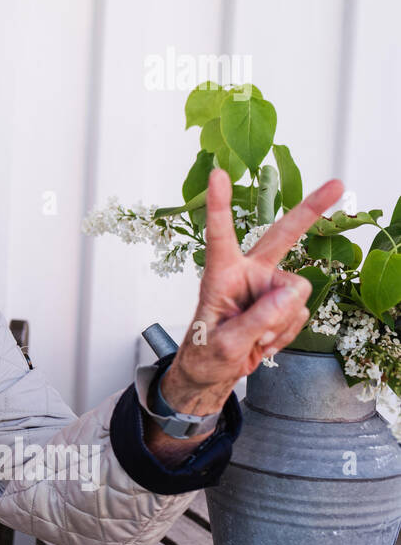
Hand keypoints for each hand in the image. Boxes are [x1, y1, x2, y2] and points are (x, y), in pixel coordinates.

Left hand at [162, 168, 344, 417]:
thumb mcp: (225, 344)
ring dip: (280, 322)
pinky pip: (299, 313)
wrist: (214, 371)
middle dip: (310, 210)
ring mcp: (267, 286)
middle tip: (337, 185)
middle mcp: (247, 272)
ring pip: (297, 293)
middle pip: (281, 236)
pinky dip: (285, 332)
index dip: (220, 204)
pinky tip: (265, 339)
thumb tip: (292, 295)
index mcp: (220, 274)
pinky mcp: (281, 302)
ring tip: (254, 337)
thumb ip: (257, 320)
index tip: (218, 174)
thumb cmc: (207, 353)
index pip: (220, 235)